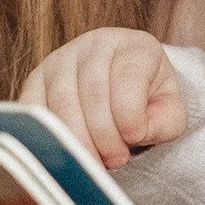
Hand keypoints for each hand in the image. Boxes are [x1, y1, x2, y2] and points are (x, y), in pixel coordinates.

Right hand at [20, 27, 187, 170]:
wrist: (124, 92)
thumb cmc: (148, 103)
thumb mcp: (170, 113)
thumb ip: (163, 124)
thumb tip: (132, 132)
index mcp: (135, 46)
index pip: (128, 79)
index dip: (130, 118)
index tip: (134, 139)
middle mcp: (95, 44)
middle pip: (92, 93)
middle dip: (104, 137)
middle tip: (114, 159)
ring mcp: (61, 59)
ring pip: (61, 104)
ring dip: (79, 141)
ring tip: (95, 161)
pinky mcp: (36, 79)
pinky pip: (34, 109)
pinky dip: (49, 136)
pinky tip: (68, 152)